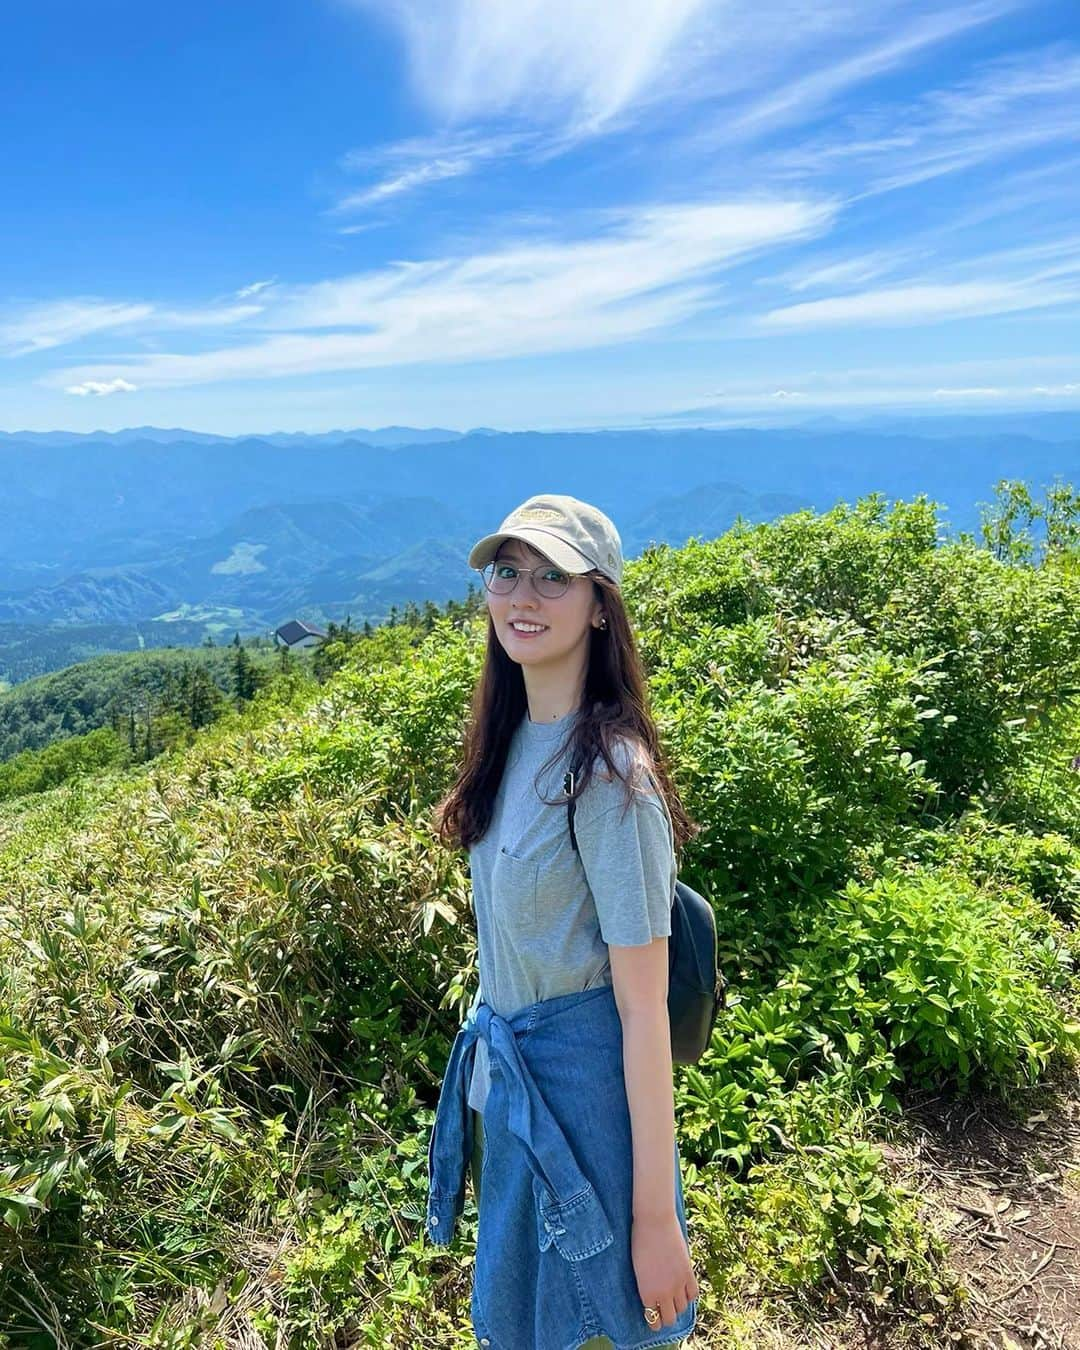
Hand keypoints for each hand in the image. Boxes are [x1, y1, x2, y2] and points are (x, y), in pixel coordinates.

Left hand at [631, 1211, 698, 1331]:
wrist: (654, 1221)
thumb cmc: (639, 1241)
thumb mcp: (638, 1268)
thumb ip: (646, 1285)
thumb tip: (654, 1295)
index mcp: (646, 1293)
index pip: (653, 1318)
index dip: (654, 1322)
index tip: (654, 1319)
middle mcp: (663, 1293)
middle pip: (670, 1318)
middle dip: (666, 1318)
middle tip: (664, 1313)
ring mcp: (678, 1284)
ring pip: (682, 1308)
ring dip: (678, 1307)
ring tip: (674, 1300)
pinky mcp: (688, 1273)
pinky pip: (693, 1294)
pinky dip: (689, 1296)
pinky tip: (684, 1291)